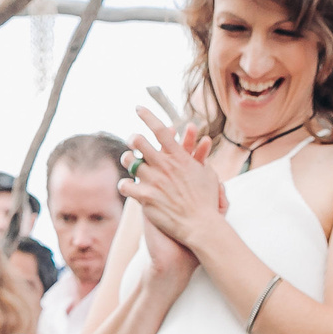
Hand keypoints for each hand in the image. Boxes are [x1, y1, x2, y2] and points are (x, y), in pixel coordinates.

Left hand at [121, 109, 224, 254]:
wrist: (201, 225)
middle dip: (133, 138)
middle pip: (139, 141)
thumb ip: (199, 160)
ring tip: (128, 162)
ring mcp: (154, 181)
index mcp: (179, 157)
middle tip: (132, 141)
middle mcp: (164, 166)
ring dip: (127, 160)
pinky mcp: (146, 198)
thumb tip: (201, 148)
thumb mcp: (208, 174)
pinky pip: (125, 186)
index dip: (147, 116)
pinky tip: (126, 186)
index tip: (138, 108)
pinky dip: (124, 185)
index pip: (160, 129)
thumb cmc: (207, 201)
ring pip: (130, 161)